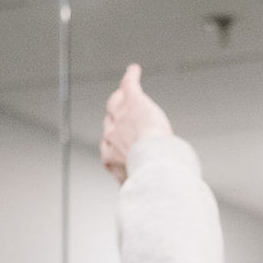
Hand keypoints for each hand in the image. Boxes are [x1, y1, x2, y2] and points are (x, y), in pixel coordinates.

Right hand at [101, 62, 171, 183]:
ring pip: (117, 102)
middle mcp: (111, 136)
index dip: (116, 138)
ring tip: (126, 87)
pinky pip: (129, 85)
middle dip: (116, 115)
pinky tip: (134, 70)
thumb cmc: (148, 175)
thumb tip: (135, 192)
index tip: (123, 138)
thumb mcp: (135, 184)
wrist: (153, 163)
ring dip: (122, 95)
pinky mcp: (134, 102)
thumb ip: (133, 182)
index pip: (109, 142)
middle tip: (123, 110)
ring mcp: (121, 117)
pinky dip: (131, 77)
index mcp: (110, 157)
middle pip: (110, 120)